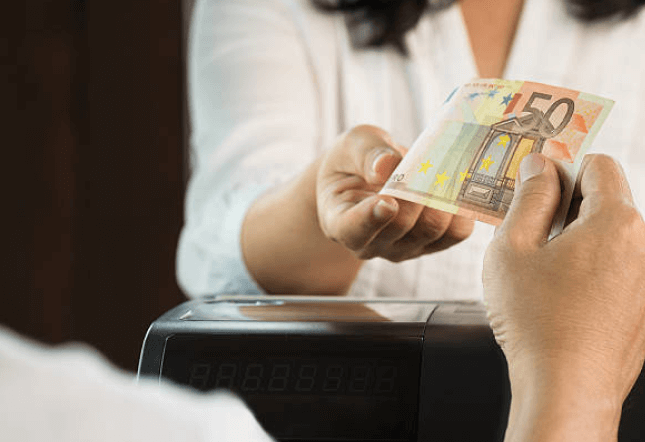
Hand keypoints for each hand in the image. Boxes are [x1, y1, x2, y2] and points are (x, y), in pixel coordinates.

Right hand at [316, 125, 473, 261]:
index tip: (387, 201)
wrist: (368, 176)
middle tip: (430, 161)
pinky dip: (462, 208)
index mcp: (339, 221)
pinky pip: (456, 233)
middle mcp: (370, 244)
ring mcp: (402, 249)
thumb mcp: (352, 145)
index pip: (352, 230)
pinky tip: (458, 185)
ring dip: (443, 196)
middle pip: (400, 226)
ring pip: (432, 229)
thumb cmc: (354, 161)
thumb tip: (387, 165)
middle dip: (418, 193)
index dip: (370, 219)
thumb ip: (366, 153)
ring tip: (445, 166)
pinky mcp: (431, 245)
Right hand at [484, 153, 644, 440]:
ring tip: (538, 266)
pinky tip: (558, 293)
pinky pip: (616, 268)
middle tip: (526, 226)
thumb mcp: (513, 248)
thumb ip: (528, 198)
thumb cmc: (535, 320)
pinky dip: (588, 267)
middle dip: (565, 204)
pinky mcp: (641, 307)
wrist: (566, 390)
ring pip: (609, 237)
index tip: (534, 182)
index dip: (561, 166)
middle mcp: (643, 246)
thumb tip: (539, 165)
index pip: (598, 164)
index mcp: (616, 222)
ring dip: (575, 237)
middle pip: (606, 200)